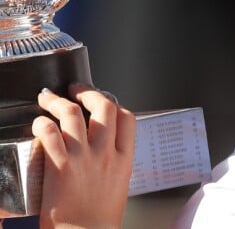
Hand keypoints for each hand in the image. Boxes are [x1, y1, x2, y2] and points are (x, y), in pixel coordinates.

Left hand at [32, 85, 135, 228]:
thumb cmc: (98, 224)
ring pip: (74, 114)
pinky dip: (42, 124)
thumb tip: (103, 149)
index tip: (103, 100)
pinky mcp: (60, 168)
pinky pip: (50, 134)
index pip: (128, 117)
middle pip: (104, 106)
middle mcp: (106, 154)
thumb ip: (113, 164)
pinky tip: (38, 124)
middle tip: (76, 89)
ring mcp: (84, 159)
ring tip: (49, 98)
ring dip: (59, 101)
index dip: (115, 103)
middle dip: (89, 92)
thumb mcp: (117, 188)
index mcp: (124, 160)